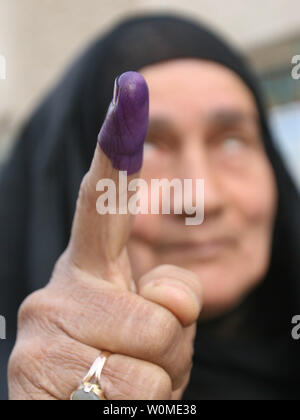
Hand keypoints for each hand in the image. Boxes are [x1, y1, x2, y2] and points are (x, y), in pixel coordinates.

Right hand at [8, 72, 201, 399]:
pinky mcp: (31, 379)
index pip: (102, 204)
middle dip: (173, 345)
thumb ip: (171, 298)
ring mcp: (41, 334)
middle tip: (140, 360)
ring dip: (159, 380)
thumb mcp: (155, 327)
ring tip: (124, 386)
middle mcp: (56, 291)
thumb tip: (173, 295)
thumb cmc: (118, 367)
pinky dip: (143, 409)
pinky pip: (137, 393)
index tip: (128, 94)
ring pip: (157, 353)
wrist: (73, 415)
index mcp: (88, 270)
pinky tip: (105, 405)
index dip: (117, 149)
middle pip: (166, 309)